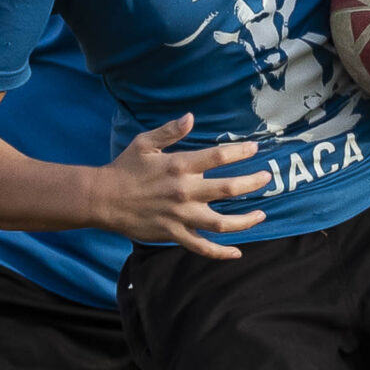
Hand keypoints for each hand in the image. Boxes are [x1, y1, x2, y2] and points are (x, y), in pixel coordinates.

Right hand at [90, 115, 271, 259]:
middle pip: (228, 189)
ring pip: (222, 223)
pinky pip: (202, 247)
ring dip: (246, 221)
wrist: (102, 199)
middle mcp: (184, 191)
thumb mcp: (145, 143)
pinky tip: (237, 252)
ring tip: (262, 215)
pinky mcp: (174, 234)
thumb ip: (170, 130)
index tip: (255, 148)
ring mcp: (181, 216)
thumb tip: (191, 117)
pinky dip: (221, 252)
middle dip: (253, 183)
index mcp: (179, 166)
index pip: (218, 157)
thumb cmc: (124, 169)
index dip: (240, 152)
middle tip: (266, 178)